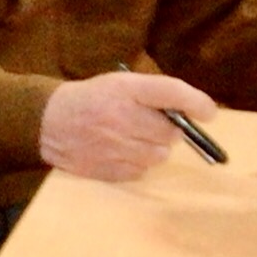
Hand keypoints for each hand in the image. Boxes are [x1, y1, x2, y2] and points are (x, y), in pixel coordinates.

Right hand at [39, 72, 215, 182]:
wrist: (47, 121)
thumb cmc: (93, 98)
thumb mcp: (122, 84)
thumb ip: (156, 93)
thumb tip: (196, 112)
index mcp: (126, 90)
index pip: (172, 94)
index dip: (197, 103)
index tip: (209, 113)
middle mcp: (121, 118)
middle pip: (171, 133)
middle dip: (168, 131)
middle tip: (151, 126)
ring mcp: (112, 146)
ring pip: (158, 156)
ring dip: (153, 150)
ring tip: (134, 140)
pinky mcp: (104, 169)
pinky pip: (139, 172)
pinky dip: (137, 164)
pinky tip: (121, 153)